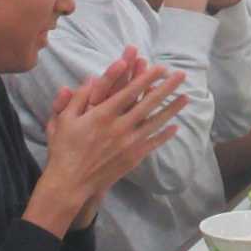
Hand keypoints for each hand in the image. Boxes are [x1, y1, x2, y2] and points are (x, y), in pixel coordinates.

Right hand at [31, 58, 190, 235]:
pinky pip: (153, 143)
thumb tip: (92, 78)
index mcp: (102, 114)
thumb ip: (78, 97)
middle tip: (181, 75)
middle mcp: (119, 126)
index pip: (130, 91)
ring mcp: (129, 143)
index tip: (160, 67)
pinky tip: (175, 126)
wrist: (70, 183)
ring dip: (172, 108)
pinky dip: (165, 134)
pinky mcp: (133, 157)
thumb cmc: (63, 149)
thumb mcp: (63, 119)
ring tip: (186, 97)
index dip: (147, 77)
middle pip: (148, 102)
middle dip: (166, 87)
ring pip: (156, 121)